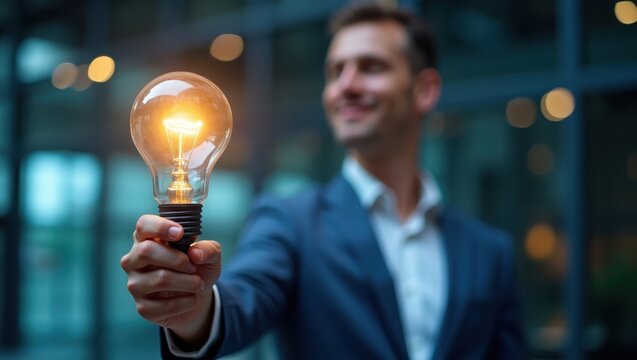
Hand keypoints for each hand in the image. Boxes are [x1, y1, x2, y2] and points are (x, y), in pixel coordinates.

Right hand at [121, 214, 221, 345]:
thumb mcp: (210, 256)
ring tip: (198, 284)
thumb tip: (195, 254)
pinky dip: (186, 302)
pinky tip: (190, 298)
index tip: (180, 233)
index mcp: (147, 239)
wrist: (197, 298)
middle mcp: (134, 260)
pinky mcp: (142, 307)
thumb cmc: (197, 268)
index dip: (160, 227)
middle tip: (193, 266)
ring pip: (159, 279)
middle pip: (146, 251)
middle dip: (177, 259)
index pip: (143, 225)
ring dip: (188, 282)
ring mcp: (135, 284)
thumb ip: (209, 249)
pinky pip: (165, 305)